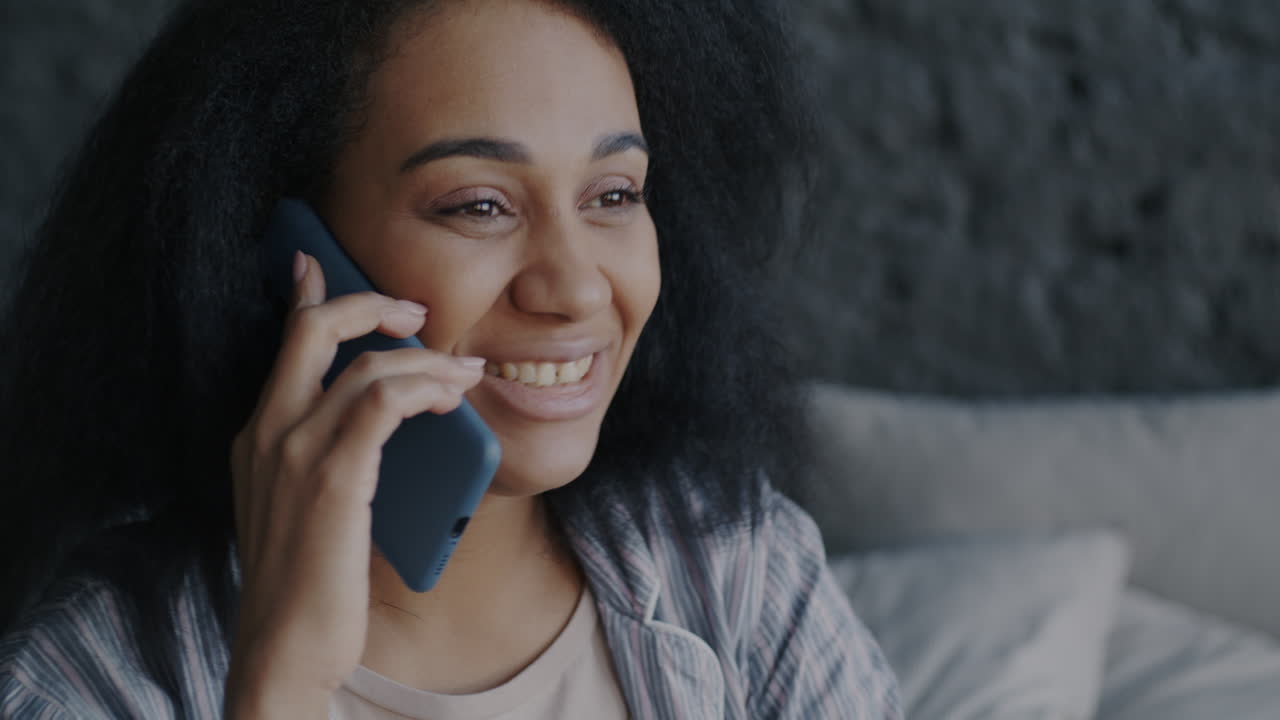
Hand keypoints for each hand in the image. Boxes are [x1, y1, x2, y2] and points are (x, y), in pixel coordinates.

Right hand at [223, 251, 484, 717]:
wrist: (284, 646)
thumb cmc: (308, 581)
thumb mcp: (307, 506)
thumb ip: (331, 457)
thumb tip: (387, 422)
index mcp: (259, 435)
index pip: (284, 344)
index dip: (307, 295)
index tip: (320, 263)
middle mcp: (268, 432)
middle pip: (315, 329)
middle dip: (372, 304)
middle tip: (418, 311)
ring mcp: (295, 452)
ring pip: (366, 366)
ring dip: (427, 359)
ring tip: (466, 372)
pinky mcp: (332, 479)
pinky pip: (384, 403)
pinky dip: (424, 388)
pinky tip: (449, 398)